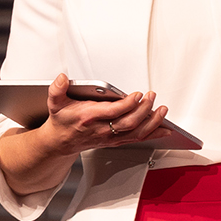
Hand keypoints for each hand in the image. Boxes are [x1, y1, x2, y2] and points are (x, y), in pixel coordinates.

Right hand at [37, 72, 170, 153]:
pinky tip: (164, 128)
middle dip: (143, 110)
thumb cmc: (62, 121)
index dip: (127, 104)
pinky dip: (153, 133)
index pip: (113, 112)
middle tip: (152, 96)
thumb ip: (57, 89)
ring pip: (136, 132)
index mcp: (89, 118)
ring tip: (162, 109)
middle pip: (128, 123)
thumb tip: (61, 78)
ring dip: (152, 122)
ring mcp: (111, 136)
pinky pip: (138, 138)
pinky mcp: (117, 140)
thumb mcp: (55, 103)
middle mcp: (102, 129)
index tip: (137, 94)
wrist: (60, 142)